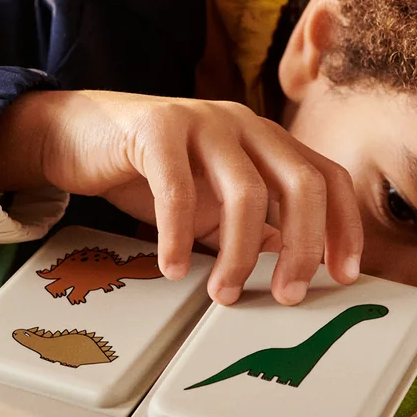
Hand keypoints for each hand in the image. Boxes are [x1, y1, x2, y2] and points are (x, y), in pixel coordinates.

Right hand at [0, 89, 363, 305]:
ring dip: (239, 253)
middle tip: (286, 294)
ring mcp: (201, 121)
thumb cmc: (140, 169)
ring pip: (245, 192)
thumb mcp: (202, 200)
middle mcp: (241, 122)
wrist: (72, 134)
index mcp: (262, 138)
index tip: (344, 275)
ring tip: (221, 294)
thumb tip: (285, 256)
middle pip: (300, 183)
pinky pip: (178, 190)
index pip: (326, 177)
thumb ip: (243, 222)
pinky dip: (178, 236)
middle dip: (302, 246)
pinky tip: (172, 269)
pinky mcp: (155, 129)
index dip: (342, 227)